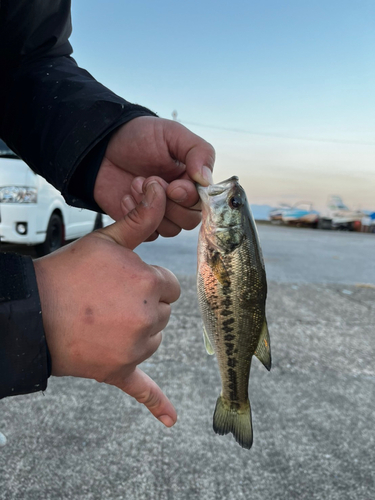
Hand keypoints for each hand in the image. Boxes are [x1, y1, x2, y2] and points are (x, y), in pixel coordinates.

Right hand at [34, 182, 179, 426]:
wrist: (31, 311)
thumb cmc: (67, 273)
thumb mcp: (106, 240)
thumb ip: (140, 217)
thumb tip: (160, 187)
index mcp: (149, 284)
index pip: (169, 284)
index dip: (147, 280)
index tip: (124, 280)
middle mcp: (148, 317)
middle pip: (164, 311)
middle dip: (144, 303)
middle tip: (109, 299)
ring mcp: (134, 348)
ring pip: (154, 336)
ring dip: (138, 329)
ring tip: (103, 319)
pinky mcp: (119, 371)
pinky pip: (143, 390)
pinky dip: (157, 405)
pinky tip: (171, 421)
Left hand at [94, 116, 214, 237]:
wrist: (103, 147)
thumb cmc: (139, 136)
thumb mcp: (172, 134)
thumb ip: (198, 152)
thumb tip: (206, 180)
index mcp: (192, 181)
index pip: (202, 203)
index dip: (188, 198)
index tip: (172, 186)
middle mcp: (179, 200)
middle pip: (189, 220)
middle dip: (168, 203)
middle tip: (148, 180)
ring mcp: (160, 213)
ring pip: (170, 230)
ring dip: (150, 208)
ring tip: (134, 184)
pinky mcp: (140, 223)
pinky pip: (148, 234)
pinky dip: (136, 217)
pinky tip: (126, 197)